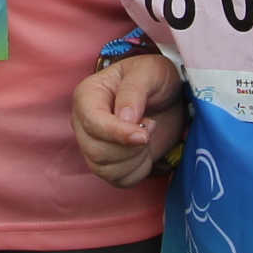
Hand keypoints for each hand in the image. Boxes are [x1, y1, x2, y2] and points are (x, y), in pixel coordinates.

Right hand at [73, 52, 189, 187]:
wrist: (168, 97)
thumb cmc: (155, 78)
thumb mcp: (150, 72)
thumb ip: (135, 91)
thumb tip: (124, 118)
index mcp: (88, 95)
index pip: (92, 123)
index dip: (117, 133)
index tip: (144, 135)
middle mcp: (83, 122)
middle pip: (95, 151)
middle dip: (130, 147)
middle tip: (150, 125)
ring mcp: (93, 145)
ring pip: (104, 169)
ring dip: (135, 158)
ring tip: (147, 135)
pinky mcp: (108, 163)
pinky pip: (118, 180)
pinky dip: (138, 170)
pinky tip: (145, 152)